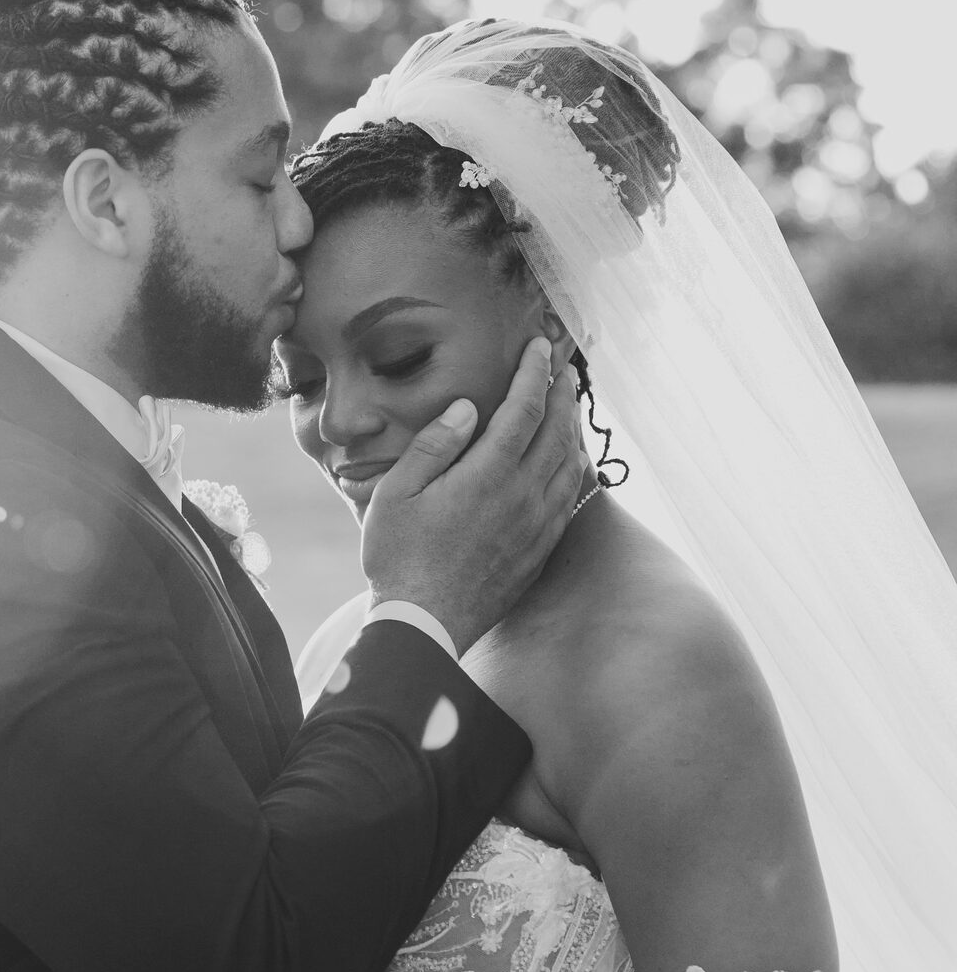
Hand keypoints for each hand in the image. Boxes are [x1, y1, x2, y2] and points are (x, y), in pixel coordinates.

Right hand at [360, 338, 584, 653]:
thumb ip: (434, 446)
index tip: (539, 347)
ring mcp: (536, 526)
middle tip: (562, 366)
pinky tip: (570, 460)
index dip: (535, 372)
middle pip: (557, 431)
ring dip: (572, 427)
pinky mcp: (539, 550)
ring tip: (568, 405)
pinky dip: (575, 468)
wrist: (423, 624)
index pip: (524, 408)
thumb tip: (467, 409)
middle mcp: (523, 496)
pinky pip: (569, 498)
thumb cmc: (399, 557)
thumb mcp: (397, 494)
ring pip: (570, 463)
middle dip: (562, 392)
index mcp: (488, 475)